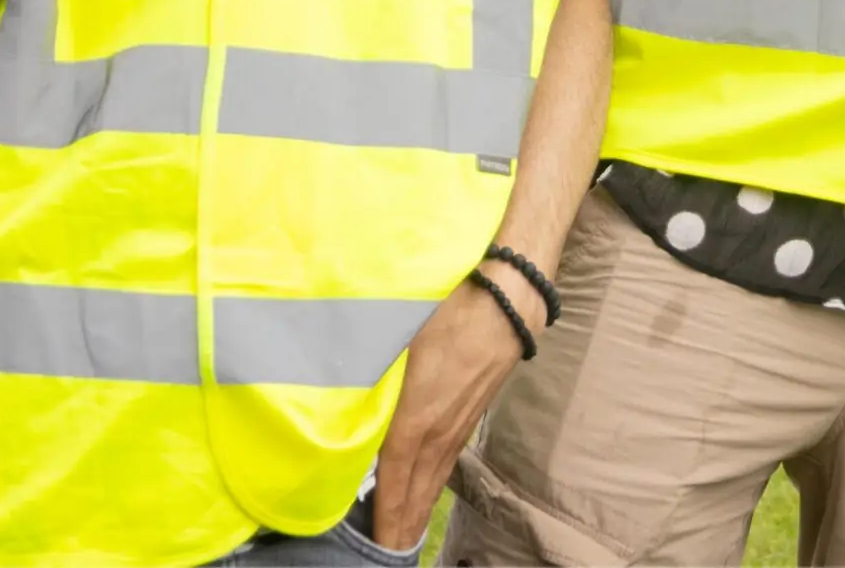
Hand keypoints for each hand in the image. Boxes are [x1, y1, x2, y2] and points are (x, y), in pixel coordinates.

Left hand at [368, 268, 547, 551]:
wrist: (509, 301)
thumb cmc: (450, 311)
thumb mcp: (399, 335)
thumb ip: (369, 368)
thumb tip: (335, 386)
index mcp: (416, 417)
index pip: (393, 478)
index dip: (384, 514)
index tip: (378, 544)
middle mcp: (437, 431)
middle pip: (416, 490)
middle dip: (402, 526)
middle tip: (391, 554)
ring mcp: (458, 425)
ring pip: (434, 479)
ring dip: (419, 511)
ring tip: (407, 537)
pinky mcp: (471, 415)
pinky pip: (448, 462)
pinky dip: (435, 486)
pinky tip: (429, 490)